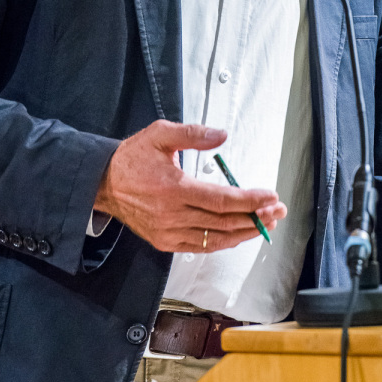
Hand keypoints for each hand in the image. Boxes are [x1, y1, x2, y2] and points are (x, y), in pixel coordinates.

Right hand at [94, 120, 286, 252]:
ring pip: (216, 238)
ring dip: (245, 232)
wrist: (103, 184)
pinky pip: (200, 247)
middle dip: (256, 216)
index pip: (221, 200)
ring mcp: (168, 232)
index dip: (249, 200)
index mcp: (173, 189)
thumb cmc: (132, 158)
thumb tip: (222, 135)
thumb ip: (193, 134)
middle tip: (278, 210)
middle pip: (224, 221)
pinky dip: (223, 242)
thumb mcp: (159, 134)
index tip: (270, 195)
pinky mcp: (164, 242)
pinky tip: (239, 234)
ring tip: (267, 223)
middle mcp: (172, 215)